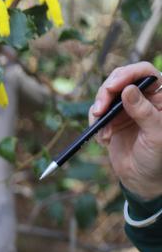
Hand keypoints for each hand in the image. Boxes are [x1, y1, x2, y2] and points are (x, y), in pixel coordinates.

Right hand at [89, 61, 161, 201]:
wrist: (142, 178)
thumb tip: (128, 90)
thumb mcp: (156, 133)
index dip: (128, 75)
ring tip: (103, 133)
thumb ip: (144, 111)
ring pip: (105, 96)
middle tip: (99, 110)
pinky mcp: (112, 119)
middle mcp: (143, 97)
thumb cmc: (157, 156)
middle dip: (106, 94)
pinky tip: (103, 140)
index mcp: (161, 96)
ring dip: (99, 112)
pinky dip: (95, 125)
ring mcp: (126, 108)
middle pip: (120, 80)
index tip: (113, 87)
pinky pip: (96, 113)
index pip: (144, 73)